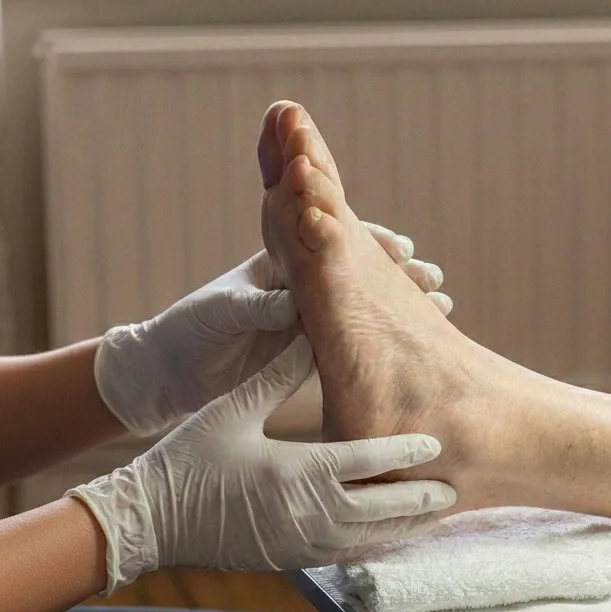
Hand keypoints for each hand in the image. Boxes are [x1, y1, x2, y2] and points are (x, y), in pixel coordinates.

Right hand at [70, 337, 455, 594]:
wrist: (149, 519)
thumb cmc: (189, 459)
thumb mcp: (233, 409)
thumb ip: (277, 376)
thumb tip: (310, 334)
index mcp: (298, 470)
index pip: (368, 461)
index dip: (406, 451)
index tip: (436, 442)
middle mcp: (308, 512)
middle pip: (382, 508)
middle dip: (420, 499)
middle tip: (453, 487)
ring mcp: (301, 542)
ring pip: (370, 539)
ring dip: (405, 527)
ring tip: (434, 513)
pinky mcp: (292, 559)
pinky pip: (347, 556)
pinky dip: (375, 546)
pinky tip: (391, 537)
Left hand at [95, 227, 452, 436]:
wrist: (169, 372)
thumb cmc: (188, 332)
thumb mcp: (222, 313)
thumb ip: (257, 306)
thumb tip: (293, 303)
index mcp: (282, 263)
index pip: (335, 239)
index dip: (371, 240)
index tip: (401, 248)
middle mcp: (303, 284)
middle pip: (363, 267)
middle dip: (402, 269)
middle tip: (433, 277)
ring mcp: (312, 316)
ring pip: (369, 302)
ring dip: (406, 298)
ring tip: (441, 303)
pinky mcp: (313, 350)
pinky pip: (361, 338)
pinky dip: (392, 334)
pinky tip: (425, 334)